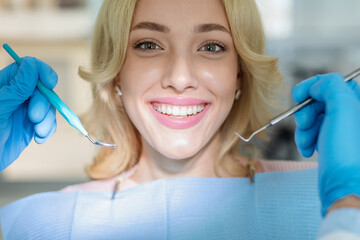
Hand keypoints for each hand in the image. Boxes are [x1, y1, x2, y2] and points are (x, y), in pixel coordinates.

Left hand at [0, 57, 57, 171]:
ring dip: (47, 120)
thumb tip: (32, 66)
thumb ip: (17, 88)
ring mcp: (24, 111)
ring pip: (48, 106)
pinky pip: (49, 122)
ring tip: (38, 132)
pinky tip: (39, 138)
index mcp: (4, 85)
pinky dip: (48, 130)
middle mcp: (17, 96)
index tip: (49, 83)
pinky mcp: (31, 126)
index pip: (28, 68)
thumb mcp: (0, 108)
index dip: (41, 71)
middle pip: (42, 89)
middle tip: (34, 118)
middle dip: (43, 103)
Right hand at [292, 73, 359, 215]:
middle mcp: (352, 116)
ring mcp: (341, 131)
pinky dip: (305, 140)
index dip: (313, 86)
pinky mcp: (331, 144)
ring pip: (313, 118)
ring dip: (304, 129)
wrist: (344, 187)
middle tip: (304, 123)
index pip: (334, 82)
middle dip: (306, 112)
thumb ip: (331, 87)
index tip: (298, 94)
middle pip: (320, 101)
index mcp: (359, 104)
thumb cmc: (348, 151)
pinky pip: (312, 133)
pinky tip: (308, 150)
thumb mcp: (343, 109)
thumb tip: (315, 85)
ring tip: (306, 143)